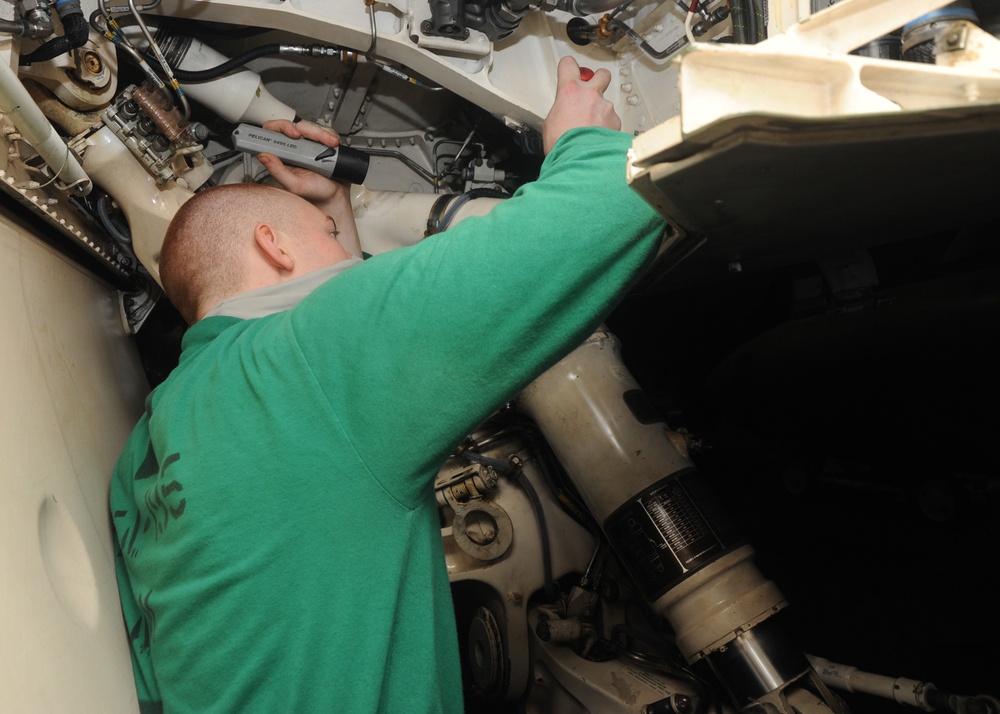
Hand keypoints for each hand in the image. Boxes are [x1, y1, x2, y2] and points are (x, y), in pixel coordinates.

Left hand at [259, 118, 361, 258]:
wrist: (334, 197)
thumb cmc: (314, 193)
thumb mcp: (294, 185)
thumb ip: (277, 171)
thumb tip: (263, 156)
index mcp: (283, 156)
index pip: (275, 133)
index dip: (281, 127)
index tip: (292, 134)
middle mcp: (295, 148)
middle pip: (295, 126)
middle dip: (305, 129)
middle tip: (311, 137)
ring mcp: (309, 144)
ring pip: (310, 128)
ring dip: (320, 133)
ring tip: (329, 144)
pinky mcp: (322, 143)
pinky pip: (325, 132)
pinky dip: (329, 136)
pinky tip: (333, 144)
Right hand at [541, 56, 620, 154]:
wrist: (579, 159)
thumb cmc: (562, 144)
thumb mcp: (549, 125)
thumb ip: (559, 112)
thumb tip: (561, 116)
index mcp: (570, 91)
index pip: (569, 64)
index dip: (569, 67)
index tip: (570, 71)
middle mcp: (590, 94)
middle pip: (601, 74)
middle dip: (599, 80)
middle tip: (593, 91)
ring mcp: (605, 106)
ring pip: (606, 103)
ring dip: (601, 113)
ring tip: (592, 130)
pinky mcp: (615, 120)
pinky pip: (612, 121)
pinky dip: (607, 128)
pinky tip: (599, 138)